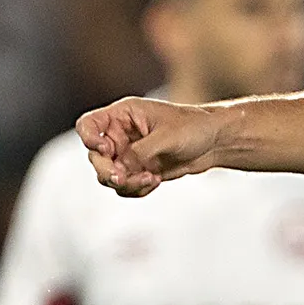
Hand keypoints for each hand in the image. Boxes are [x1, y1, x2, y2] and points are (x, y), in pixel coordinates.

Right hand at [77, 96, 226, 196]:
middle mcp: (121, 135)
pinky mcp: (139, 171)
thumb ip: (140, 153)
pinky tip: (156, 181)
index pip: (88, 125)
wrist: (215, 141)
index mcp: (123, 115)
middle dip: (108, 171)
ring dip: (126, 183)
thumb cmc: (193, 128)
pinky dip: (137, 189)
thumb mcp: (166, 138)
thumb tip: (120, 170)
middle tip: (123, 179)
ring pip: (109, 176)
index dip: (88, 139)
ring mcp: (129, 154)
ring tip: (151, 179)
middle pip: (96, 158)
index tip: (104, 150)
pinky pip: (126, 187)